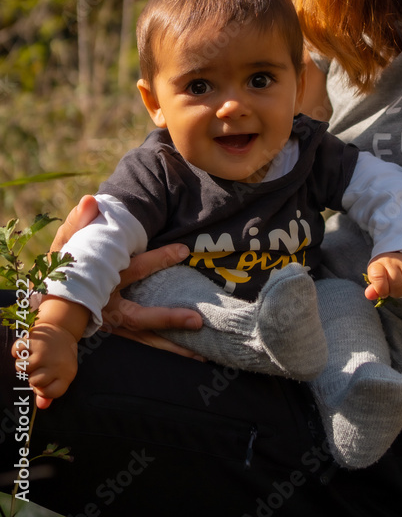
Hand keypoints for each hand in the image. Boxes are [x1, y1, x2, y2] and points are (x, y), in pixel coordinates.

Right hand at [13, 321, 78, 410]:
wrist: (64, 330)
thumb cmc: (60, 358)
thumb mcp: (62, 374)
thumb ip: (50, 393)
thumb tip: (41, 406)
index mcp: (67, 374)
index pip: (48, 393)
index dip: (43, 390)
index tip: (46, 380)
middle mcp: (56, 363)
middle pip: (34, 382)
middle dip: (33, 376)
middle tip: (40, 366)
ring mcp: (44, 351)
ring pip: (21, 367)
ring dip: (24, 364)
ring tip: (33, 358)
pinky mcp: (35, 339)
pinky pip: (16, 351)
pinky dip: (17, 349)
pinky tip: (27, 348)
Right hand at [51, 196, 203, 355]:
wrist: (43, 305)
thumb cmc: (57, 269)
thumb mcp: (64, 244)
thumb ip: (79, 222)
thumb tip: (91, 201)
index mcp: (99, 283)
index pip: (132, 269)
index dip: (158, 260)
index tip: (183, 251)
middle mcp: (105, 309)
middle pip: (138, 317)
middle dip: (167, 318)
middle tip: (197, 319)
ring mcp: (110, 326)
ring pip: (142, 339)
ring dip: (170, 347)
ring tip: (203, 355)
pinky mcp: (116, 335)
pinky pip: (142, 344)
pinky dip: (165, 351)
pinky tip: (192, 357)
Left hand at [365, 252, 401, 300]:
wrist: (399, 256)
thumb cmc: (386, 272)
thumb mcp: (376, 279)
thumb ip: (373, 289)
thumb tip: (369, 295)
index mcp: (378, 264)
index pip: (378, 277)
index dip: (381, 289)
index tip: (383, 291)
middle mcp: (393, 260)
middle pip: (396, 284)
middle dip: (396, 292)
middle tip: (395, 289)